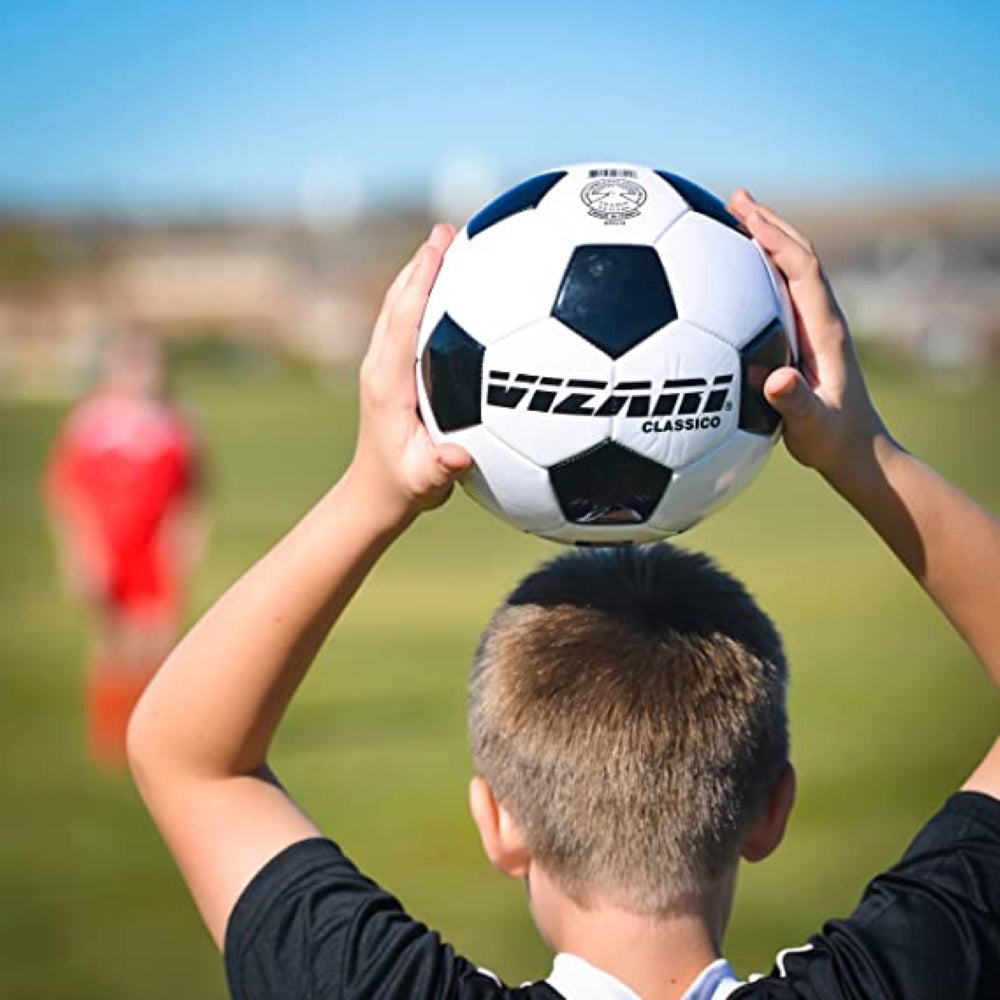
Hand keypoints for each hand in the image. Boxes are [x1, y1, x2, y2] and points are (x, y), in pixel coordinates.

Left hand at [349, 224, 471, 526]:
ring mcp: (383, 364)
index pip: (403, 319)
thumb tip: (459, 457)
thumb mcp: (425, 483)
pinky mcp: (391, 369)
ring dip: (422, 273)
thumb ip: (441, 468)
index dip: (421, 280)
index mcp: (388, 383)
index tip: (440, 247)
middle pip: (398, 300)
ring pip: (400, 306)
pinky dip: (426, 296)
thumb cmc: (404, 487)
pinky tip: (457, 288)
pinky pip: (407, 321)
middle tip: (450, 229)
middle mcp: (380, 365)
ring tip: (452, 241)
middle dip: (422, 263)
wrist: (373, 494)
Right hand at [728, 190, 891, 486]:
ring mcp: (810, 326)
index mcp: (825, 329)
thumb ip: (793, 403)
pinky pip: (776, 293)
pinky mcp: (800, 337)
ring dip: (763, 240)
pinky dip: (755, 271)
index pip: (801, 269)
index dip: (774, 239)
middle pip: (797, 255)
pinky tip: (727, 276)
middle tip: (733, 198)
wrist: (854, 451)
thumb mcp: (811, 426)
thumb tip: (772, 379)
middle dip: (767, 223)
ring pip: (787, 269)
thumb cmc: (832, 440)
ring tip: (730, 220)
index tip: (744, 215)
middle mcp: (820, 318)